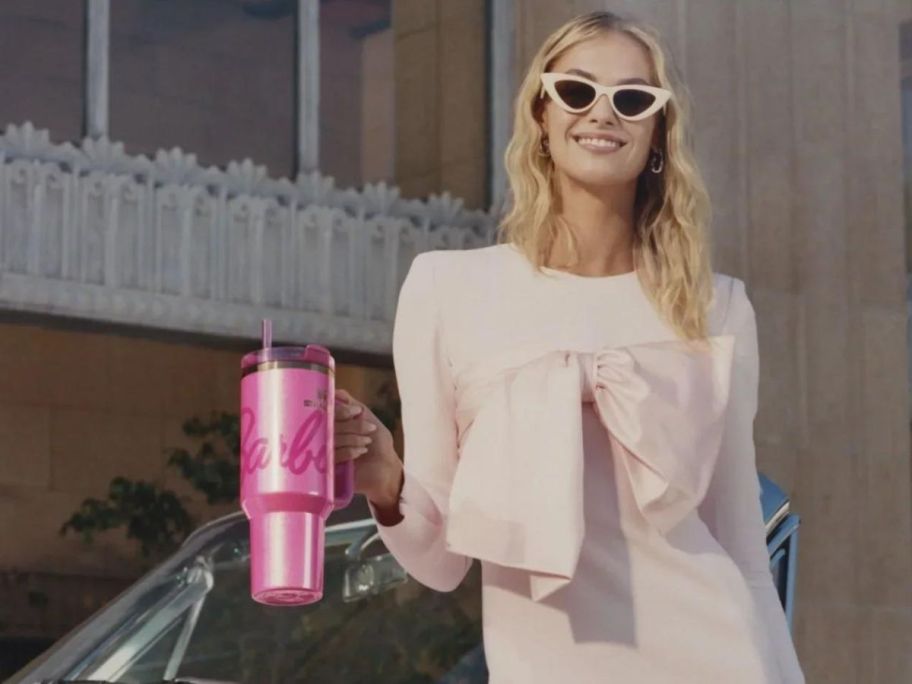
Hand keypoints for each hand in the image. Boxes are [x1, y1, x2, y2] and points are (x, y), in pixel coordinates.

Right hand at [333, 388, 401, 505]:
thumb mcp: (369, 419)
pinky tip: (360, 452)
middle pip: (329, 425)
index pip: (328, 412)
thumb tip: (336, 392)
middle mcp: (328, 435)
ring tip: (367, 442)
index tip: (357, 412)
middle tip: (369, 428)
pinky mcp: (329, 468)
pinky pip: (333, 455)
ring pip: (332, 439)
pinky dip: (349, 450)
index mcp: (335, 423)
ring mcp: (327, 452)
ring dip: (353, 438)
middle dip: (352, 425)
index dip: (341, 410)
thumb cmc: (379, 443)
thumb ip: (353, 404)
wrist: (386, 469)